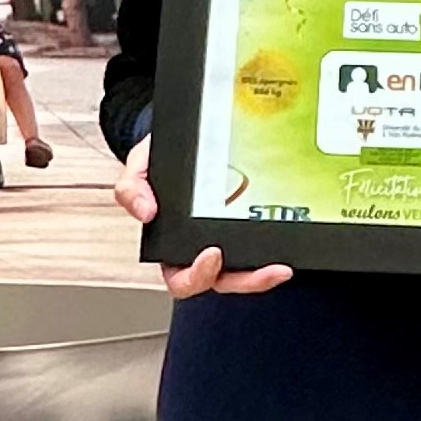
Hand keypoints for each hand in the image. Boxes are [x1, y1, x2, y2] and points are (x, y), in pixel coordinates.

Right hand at [112, 132, 291, 298]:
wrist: (182, 139)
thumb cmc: (159, 162)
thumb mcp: (139, 168)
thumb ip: (132, 189)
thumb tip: (146, 213)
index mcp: (170, 247)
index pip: (181, 278)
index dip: (197, 275)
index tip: (213, 254)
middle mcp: (199, 251)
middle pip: (220, 281)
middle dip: (243, 281)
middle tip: (263, 269)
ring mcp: (225, 243)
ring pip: (243, 274)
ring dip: (263, 276)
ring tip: (281, 267)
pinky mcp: (245, 230)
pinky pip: (259, 252)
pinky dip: (273, 254)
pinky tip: (287, 250)